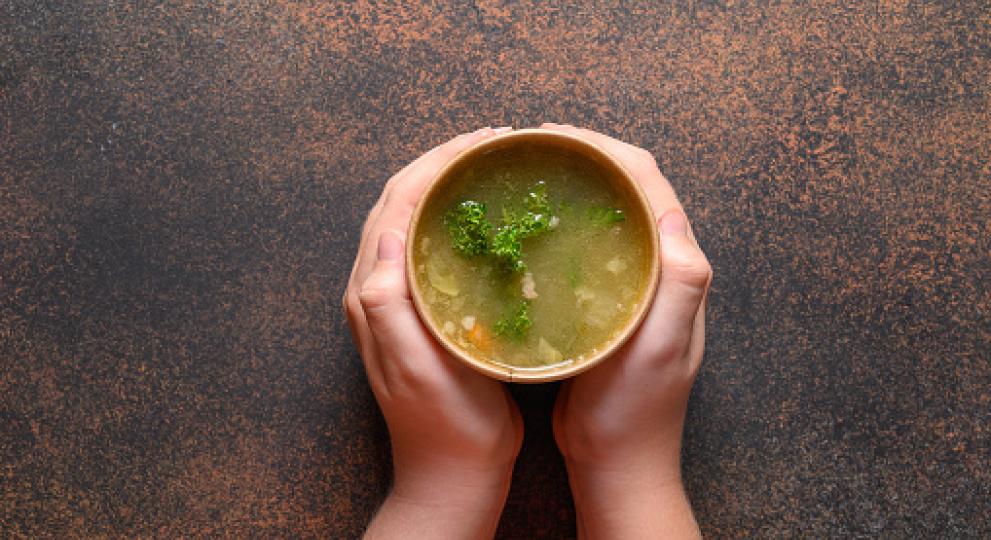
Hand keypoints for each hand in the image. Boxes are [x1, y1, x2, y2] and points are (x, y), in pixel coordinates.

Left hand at [343, 128, 522, 538]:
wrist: (452, 472)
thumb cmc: (443, 425)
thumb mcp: (416, 368)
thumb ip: (388, 305)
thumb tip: (385, 235)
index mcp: (372, 295)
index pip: (394, 206)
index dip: (433, 166)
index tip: (480, 143)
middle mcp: (377, 290)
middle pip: (401, 204)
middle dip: (441, 165)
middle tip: (491, 143)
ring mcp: (398, 301)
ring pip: (415, 222)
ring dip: (446, 187)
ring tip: (489, 166)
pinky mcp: (421, 313)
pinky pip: (432, 248)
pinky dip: (455, 220)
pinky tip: (488, 219)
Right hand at [545, 124, 710, 538]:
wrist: (618, 460)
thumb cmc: (637, 411)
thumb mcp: (662, 349)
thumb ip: (680, 285)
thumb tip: (675, 216)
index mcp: (677, 268)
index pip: (649, 184)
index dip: (607, 148)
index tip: (557, 135)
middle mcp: (659, 268)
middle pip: (629, 190)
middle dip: (588, 155)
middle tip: (535, 145)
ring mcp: (631, 285)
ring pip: (607, 215)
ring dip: (576, 185)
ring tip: (529, 171)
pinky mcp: (606, 304)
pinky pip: (588, 248)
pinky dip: (563, 225)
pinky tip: (529, 228)